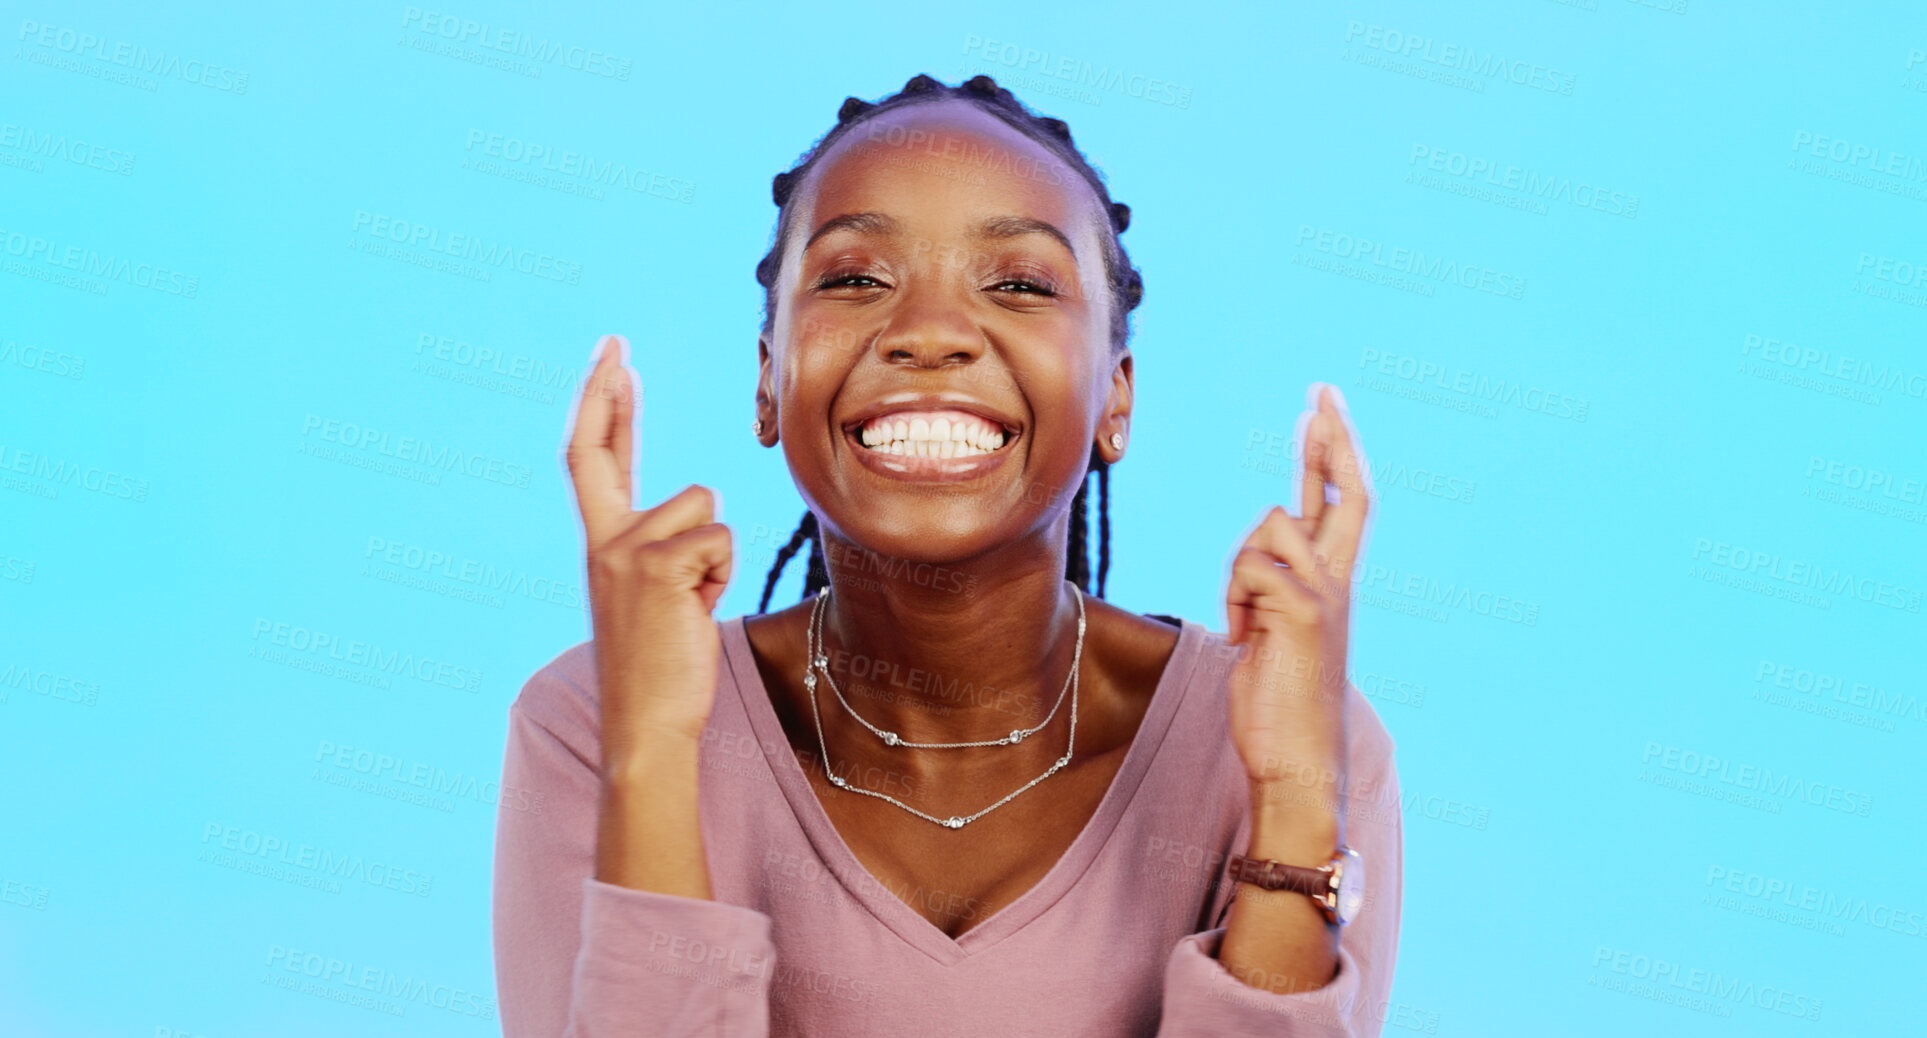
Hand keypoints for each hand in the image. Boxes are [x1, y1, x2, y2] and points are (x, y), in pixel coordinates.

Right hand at [566, 334, 732, 757]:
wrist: (646, 724)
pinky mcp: (657, 564)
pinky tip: (699, 610)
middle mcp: (602, 541)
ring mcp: (624, 551)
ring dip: (716, 553)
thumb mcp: (657, 600)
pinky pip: (720, 538)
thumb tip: (703, 521)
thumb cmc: (662, 671)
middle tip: (614, 343)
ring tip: (695, 602)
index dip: (605, 410)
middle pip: (603, 448)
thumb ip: (665, 552)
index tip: (612, 365)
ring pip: (704, 506)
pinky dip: (723, 574)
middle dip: (607, 390)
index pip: (595, 462)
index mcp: (601, 546)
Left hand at [1224, 384, 1372, 808]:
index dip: (1334, 455)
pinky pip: (1250, 566)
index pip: (1343, 505)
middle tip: (1321, 392)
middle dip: (1330, 439)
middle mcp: (1338, 583)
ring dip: (1238, 566)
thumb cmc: (1279, 706)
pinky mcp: (1302, 611)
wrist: (1298, 762)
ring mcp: (1325, 596)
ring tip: (1244, 621)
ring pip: (1270, 525)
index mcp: (1332, 586)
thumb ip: (1273, 590)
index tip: (1323, 410)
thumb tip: (1260, 558)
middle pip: (1344, 492)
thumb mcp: (1273, 633)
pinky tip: (1244, 637)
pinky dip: (1234, 598)